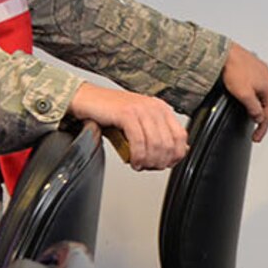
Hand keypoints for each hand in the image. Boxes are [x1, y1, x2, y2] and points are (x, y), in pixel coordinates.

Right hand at [69, 82, 189, 170]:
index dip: (176, 155)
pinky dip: (137, 156)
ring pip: (155, 144)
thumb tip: (177, 153)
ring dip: (148, 161)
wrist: (87, 100)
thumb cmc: (111, 113)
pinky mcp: (127, 113)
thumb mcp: (140, 124)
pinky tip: (133, 161)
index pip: (181, 137)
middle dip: (160, 162)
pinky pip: (139, 142)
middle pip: (169, 144)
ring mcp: (141, 109)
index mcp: (161, 109)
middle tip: (149, 167)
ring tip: (140, 165)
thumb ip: (158, 135)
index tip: (166, 164)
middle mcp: (154, 107)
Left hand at [222, 41, 267, 140]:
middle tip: (255, 129)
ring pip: (263, 97)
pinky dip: (254, 96)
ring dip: (257, 106)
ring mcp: (264, 74)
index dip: (261, 129)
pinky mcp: (256, 69)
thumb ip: (254, 109)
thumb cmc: (235, 69)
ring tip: (250, 114)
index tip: (256, 137)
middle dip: (261, 118)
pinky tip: (248, 97)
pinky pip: (258, 88)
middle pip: (267, 106)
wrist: (226, 53)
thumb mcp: (244, 95)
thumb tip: (259, 117)